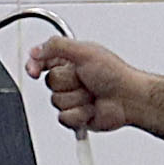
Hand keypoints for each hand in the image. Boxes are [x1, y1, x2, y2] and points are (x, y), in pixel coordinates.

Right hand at [27, 35, 148, 136]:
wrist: (129, 100)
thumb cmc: (115, 74)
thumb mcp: (85, 51)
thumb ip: (57, 46)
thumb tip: (36, 50)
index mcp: (70, 61)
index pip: (43, 61)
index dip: (35, 65)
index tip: (34, 70)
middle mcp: (70, 79)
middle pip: (50, 83)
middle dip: (68, 83)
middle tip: (85, 80)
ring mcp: (72, 98)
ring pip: (56, 101)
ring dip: (77, 99)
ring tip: (92, 95)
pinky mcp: (76, 116)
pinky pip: (64, 118)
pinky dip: (79, 114)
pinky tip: (92, 109)